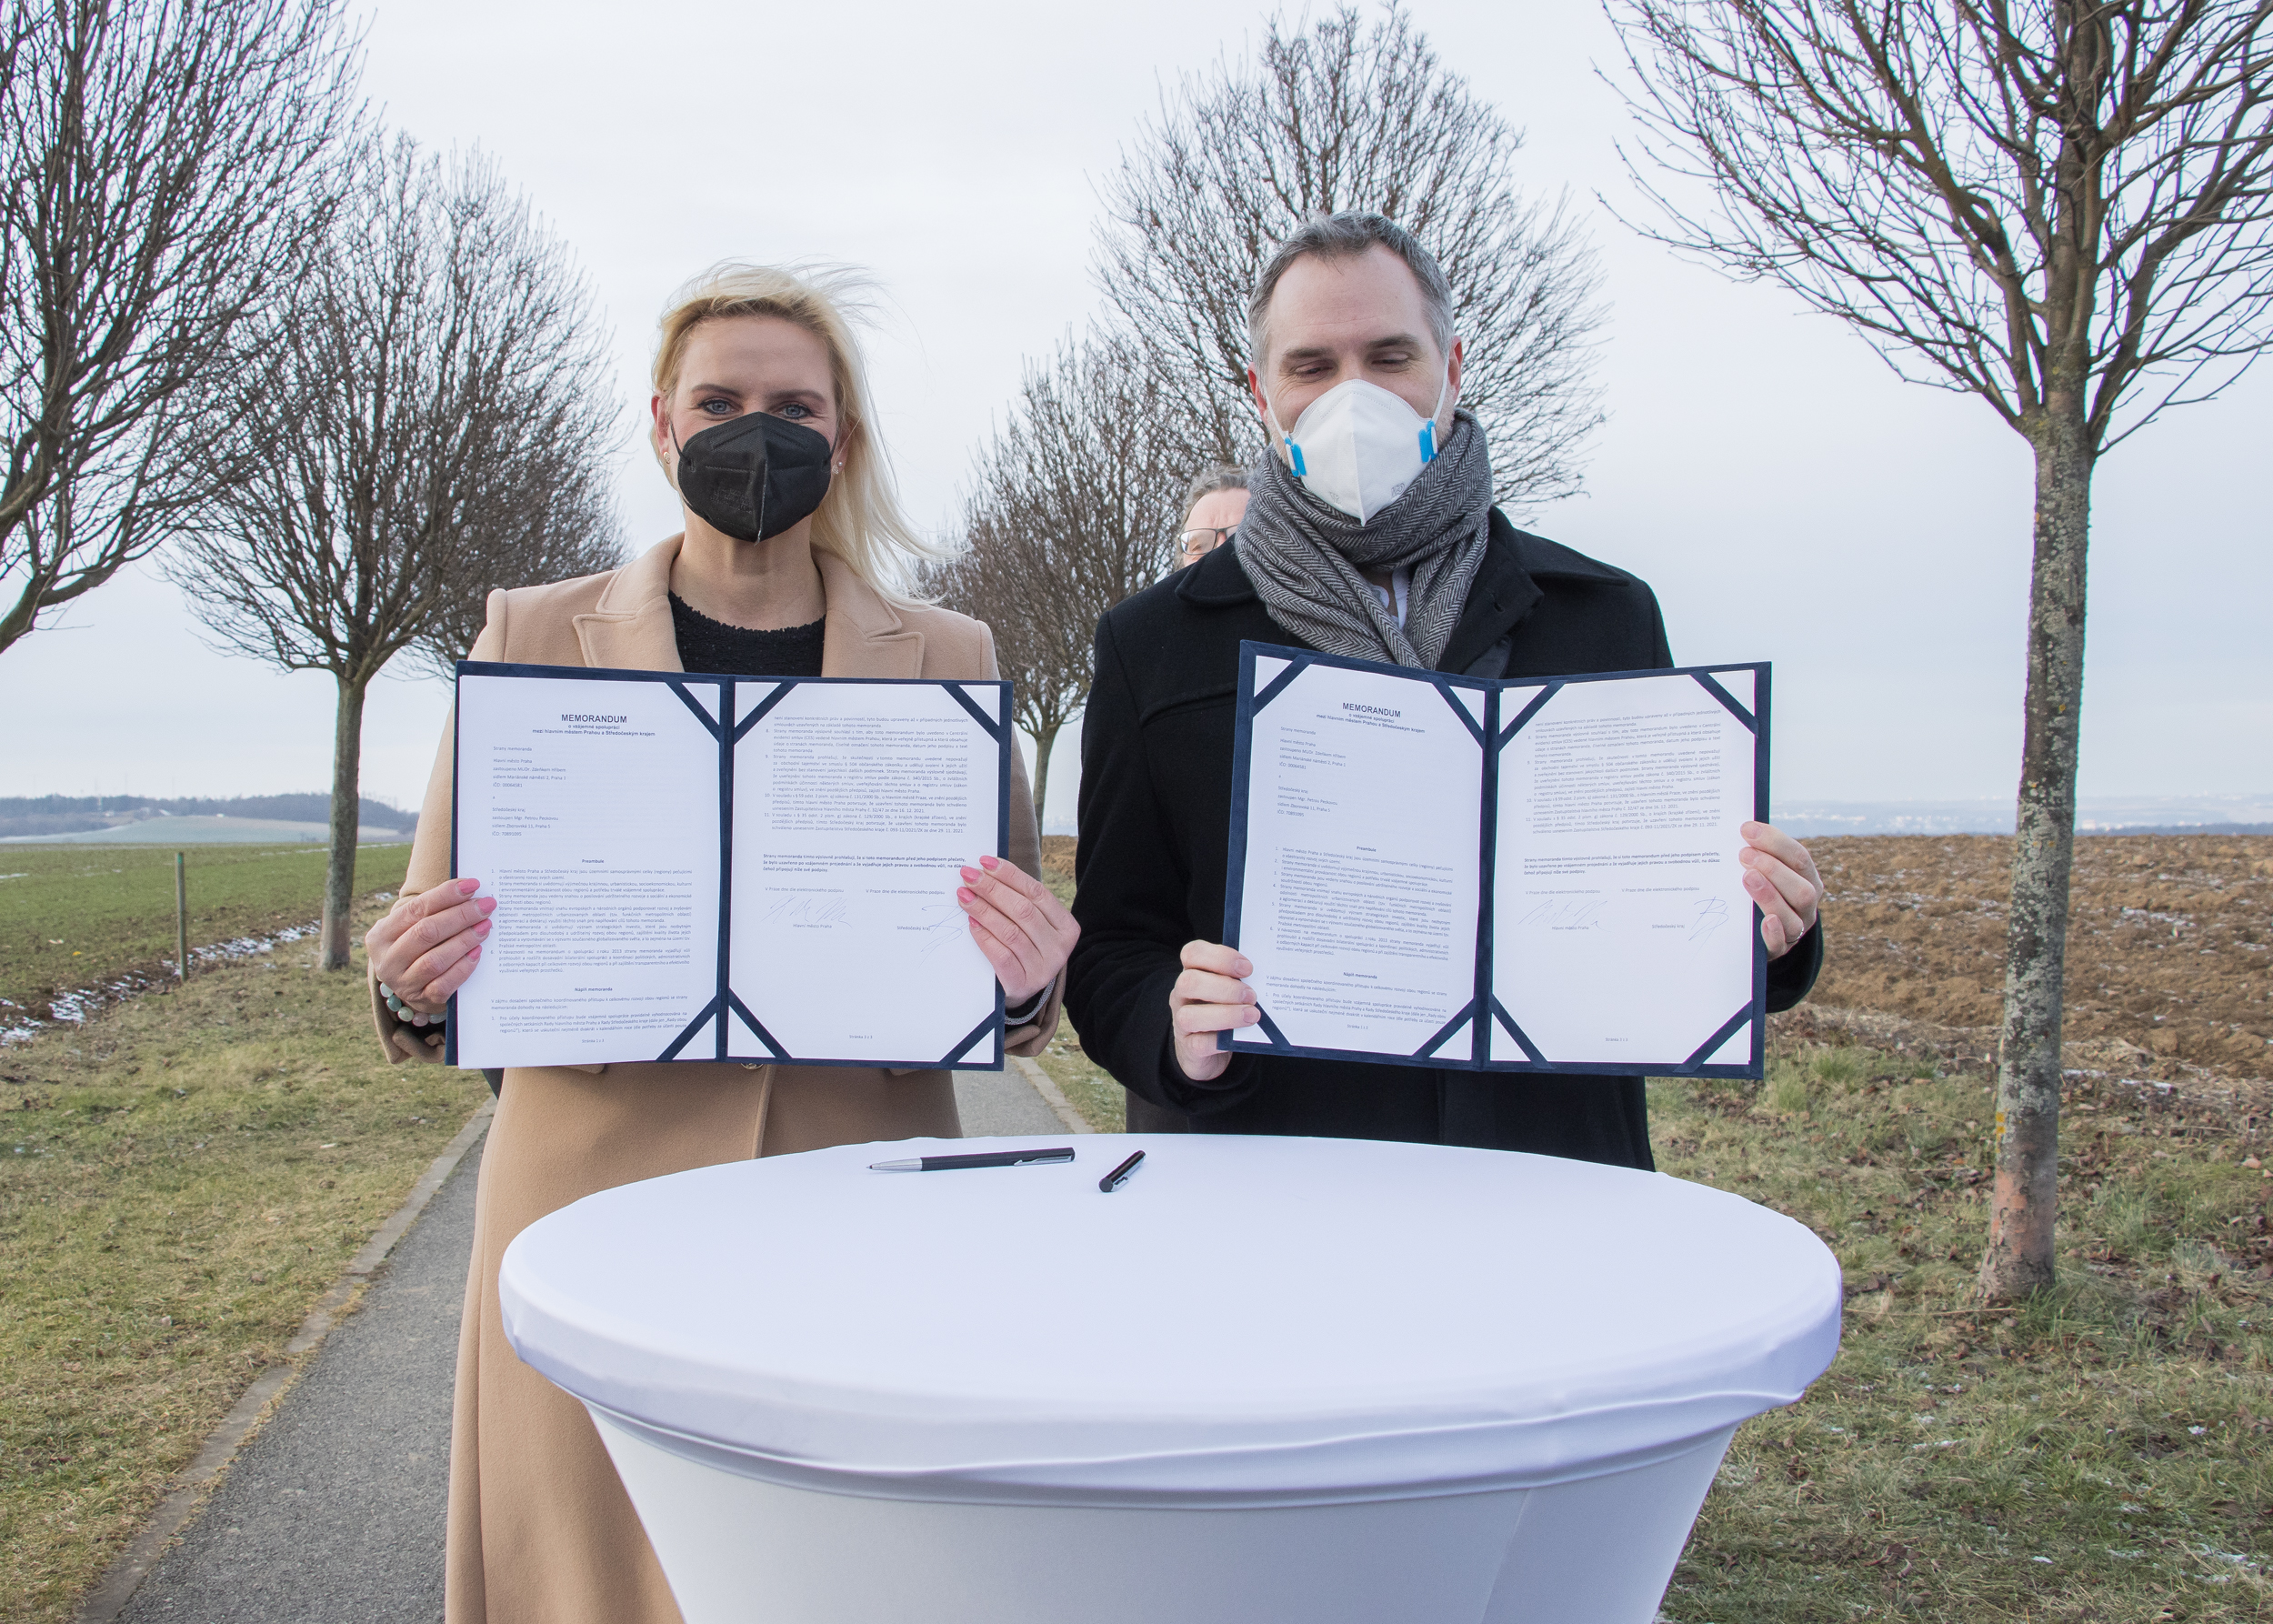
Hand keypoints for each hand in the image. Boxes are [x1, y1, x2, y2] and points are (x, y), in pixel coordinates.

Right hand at [364, 877, 493, 1013]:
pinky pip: (444, 985)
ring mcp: (402, 983)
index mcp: (380, 935)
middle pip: (426, 933)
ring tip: (485, 926)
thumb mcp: (413, 927)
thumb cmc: (417, 945)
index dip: (445, 895)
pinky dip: (463, 968)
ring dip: (464, 940)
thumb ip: (434, 910)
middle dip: (460, 916)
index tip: (472, 885)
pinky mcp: (421, 999)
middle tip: (485, 905)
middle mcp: (387, 960)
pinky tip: (477, 953)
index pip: (415, 909)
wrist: (412, 984)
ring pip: (435, 960)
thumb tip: (469, 889)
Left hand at [956, 855, 1078, 1005]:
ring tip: (964, 895)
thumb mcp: (1031, 925)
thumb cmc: (1025, 948)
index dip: (1010, 875)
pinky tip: (972, 923)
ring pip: (1010, 932)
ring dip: (984, 910)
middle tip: (968, 876)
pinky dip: (984, 937)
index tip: (985, 862)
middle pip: (1023, 910)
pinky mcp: (1023, 984)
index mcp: (1066, 926)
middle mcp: (1058, 948)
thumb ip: (1018, 901)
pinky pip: (1001, 956)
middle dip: (993, 889)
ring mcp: (1043, 968)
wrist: (1022, 989)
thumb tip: (985, 872)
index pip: (1037, 893)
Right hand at [1169, 940, 1258, 1082]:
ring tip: (1251, 1015)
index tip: (1247, 968)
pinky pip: (1200, 1043)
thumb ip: (1242, 980)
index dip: (1220, 957)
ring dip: (1226, 1014)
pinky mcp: (1189, 1047)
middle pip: (1189, 982)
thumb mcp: (1230, 991)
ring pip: (1190, 1015)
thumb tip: (1268, 977)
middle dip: (1225, 987)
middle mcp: (1182, 995)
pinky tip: (1238, 1036)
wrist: (1209, 1051)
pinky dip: (1221, 1040)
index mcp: (1193, 972)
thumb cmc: (1224, 1011)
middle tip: (1252, 995)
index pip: (1193, 953)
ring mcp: (1181, 1022)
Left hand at [1739, 821, 1821, 958]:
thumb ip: (1755, 853)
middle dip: (1773, 869)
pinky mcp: (1778, 950)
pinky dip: (1773, 932)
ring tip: (1747, 878)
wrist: (1754, 932)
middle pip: (1801, 888)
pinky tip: (1764, 920)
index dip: (1774, 842)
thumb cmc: (1756, 889)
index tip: (1747, 830)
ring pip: (1793, 916)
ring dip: (1770, 895)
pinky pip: (1780, 944)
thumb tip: (1736, 830)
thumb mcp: (1761, 870)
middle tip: (1744, 855)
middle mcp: (1806, 905)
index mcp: (1806, 879)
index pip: (1799, 857)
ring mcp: (1795, 929)